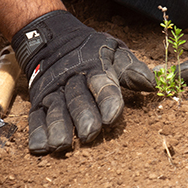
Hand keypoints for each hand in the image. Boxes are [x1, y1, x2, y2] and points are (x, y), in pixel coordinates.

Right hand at [11, 11, 155, 153]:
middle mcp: (71, 80)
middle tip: (90, 134)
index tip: (112, 117)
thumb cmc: (91, 52)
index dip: (107, 99)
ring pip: (55, 110)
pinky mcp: (38, 102)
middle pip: (77, 99)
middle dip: (83, 117)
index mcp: (94, 67)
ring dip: (58, 128)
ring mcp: (53, 92)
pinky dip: (37, 133)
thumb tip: (151, 84)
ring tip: (62, 144)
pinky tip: (41, 148)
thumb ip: (131, 69)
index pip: (102, 82)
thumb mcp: (113, 52)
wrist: (52, 39)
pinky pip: (36, 118)